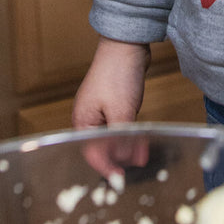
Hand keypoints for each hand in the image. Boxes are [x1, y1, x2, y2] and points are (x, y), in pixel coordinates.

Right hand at [72, 37, 150, 176]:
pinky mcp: (112, 104)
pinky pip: (119, 126)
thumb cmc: (118, 74)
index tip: (120, 179)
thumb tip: (126, 161)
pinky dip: (129, 134)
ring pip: (111, 138)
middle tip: (135, 167)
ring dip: (125, 147)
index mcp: (82, 121)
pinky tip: (140, 139)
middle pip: (100, 147)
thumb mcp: (121, 111)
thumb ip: (122, 139)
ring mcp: (100, 110)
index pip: (92, 154)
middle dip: (117, 159)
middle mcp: (88, 118)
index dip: (106, 168)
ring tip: (141, 156)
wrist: (127, 44)